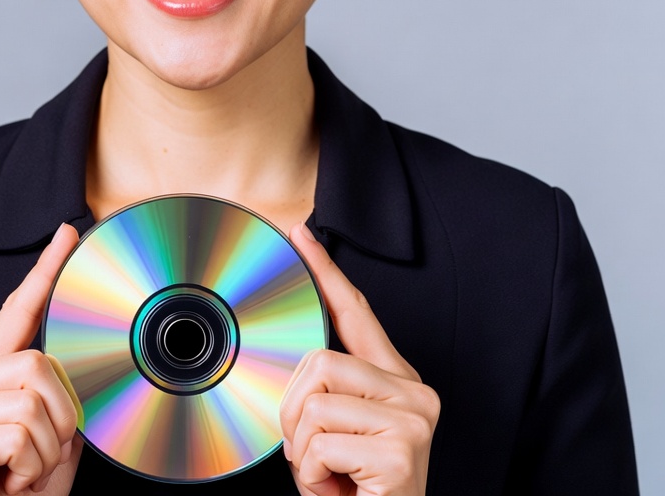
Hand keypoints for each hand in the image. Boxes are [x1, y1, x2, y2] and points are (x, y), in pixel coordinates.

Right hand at [0, 223, 83, 495]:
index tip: (68, 234)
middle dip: (59, 415)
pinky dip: (29, 465)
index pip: (16, 314)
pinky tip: (6, 484)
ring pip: (31, 397)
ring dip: (45, 447)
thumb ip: (61, 394)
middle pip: (36, 361)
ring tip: (20, 473)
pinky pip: (17, 432)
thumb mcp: (54, 438)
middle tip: (40, 455)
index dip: (44, 272)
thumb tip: (84, 359)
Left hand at [280, 223, 439, 495]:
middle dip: (292, 413)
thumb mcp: (334, 431)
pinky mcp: (402, 451)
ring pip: (314, 401)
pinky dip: (312, 475)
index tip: (300, 235)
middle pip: (318, 361)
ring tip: (327, 473)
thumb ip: (324, 390)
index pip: (356, 311)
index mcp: (396, 379)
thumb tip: (292, 356)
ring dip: (301, 449)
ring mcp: (412, 418)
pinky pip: (320, 443)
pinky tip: (339, 489)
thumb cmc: (354, 489)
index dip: (326, 270)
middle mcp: (413, 391)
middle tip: (310, 453)